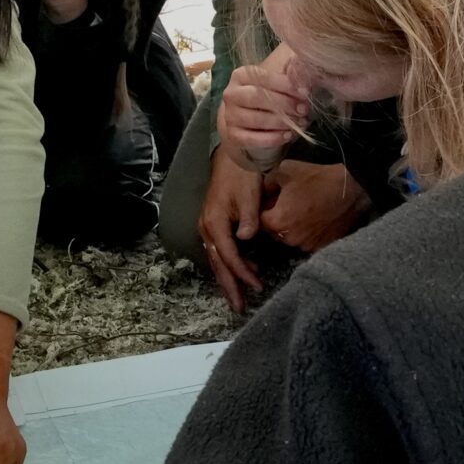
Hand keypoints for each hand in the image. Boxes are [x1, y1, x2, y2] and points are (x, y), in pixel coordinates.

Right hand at [197, 150, 266, 313]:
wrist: (233, 156)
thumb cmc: (242, 175)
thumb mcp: (249, 197)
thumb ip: (248, 222)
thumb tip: (245, 241)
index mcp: (214, 223)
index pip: (229, 257)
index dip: (243, 274)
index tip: (257, 286)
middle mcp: (207, 227)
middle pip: (217, 264)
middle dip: (229, 287)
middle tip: (238, 307)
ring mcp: (208, 225)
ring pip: (216, 259)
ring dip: (228, 278)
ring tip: (239, 296)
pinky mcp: (213, 222)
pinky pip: (219, 249)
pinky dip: (229, 263)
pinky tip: (243, 269)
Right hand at [217, 46, 310, 169]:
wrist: (258, 125)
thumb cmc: (272, 99)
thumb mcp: (281, 84)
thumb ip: (290, 73)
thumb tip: (298, 68)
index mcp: (241, 75)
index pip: (263, 77)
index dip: (286, 85)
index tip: (305, 92)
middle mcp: (231, 94)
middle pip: (257, 97)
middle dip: (284, 104)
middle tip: (304, 109)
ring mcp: (230, 116)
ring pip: (256, 119)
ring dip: (282, 122)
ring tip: (300, 122)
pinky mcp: (234, 136)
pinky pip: (253, 139)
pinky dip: (273, 138)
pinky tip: (288, 135)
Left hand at [259, 160, 372, 253]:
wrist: (351, 188)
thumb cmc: (316, 178)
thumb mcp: (283, 171)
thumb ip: (266, 184)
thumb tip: (261, 192)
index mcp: (277, 222)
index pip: (258, 221)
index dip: (264, 209)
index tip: (272, 199)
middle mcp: (290, 239)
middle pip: (273, 231)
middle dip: (276, 218)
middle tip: (287, 203)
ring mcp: (307, 246)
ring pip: (290, 237)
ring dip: (292, 226)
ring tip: (302, 209)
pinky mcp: (322, 247)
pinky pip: (306, 240)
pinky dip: (307, 231)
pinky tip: (314, 217)